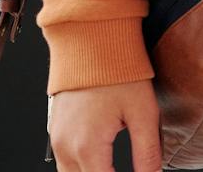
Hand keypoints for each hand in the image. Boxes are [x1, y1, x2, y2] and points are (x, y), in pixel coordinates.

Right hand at [47, 79, 161, 171]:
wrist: (91, 43)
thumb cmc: (118, 73)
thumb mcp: (143, 112)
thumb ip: (147, 150)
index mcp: (88, 146)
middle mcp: (66, 147)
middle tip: (125, 171)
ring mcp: (56, 140)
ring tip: (113, 168)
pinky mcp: (55, 131)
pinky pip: (64, 163)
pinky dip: (80, 169)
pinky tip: (99, 165)